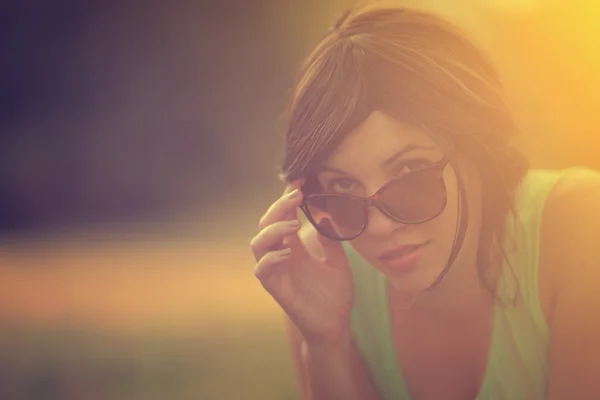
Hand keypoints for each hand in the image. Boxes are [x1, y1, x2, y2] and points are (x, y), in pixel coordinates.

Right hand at [250, 180, 354, 347]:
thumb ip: (329, 238)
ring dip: (272, 230)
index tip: (300, 181)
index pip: (282, 216)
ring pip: (257, 244)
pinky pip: (262, 270)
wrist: (336, 324)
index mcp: (294, 246)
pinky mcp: (277, 289)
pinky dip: (271, 258)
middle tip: (297, 196)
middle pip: (266, 224)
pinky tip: (289, 252)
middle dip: (278, 207)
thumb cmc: (334, 295)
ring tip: (294, 224)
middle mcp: (281, 255)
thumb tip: (326, 213)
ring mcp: (277, 271)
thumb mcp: (338, 260)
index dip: (286, 197)